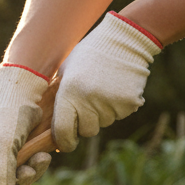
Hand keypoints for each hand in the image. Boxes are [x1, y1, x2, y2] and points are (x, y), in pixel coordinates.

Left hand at [52, 11, 161, 152]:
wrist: (124, 40)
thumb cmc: (89, 55)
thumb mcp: (66, 73)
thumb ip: (60, 99)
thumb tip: (54, 130)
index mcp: (69, 94)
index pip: (63, 132)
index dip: (64, 142)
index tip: (66, 144)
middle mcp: (88, 102)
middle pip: (86, 131)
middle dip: (85, 125)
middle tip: (88, 106)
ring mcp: (110, 103)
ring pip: (104, 123)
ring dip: (102, 114)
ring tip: (103, 89)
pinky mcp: (129, 103)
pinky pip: (120, 114)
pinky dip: (118, 107)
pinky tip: (116, 88)